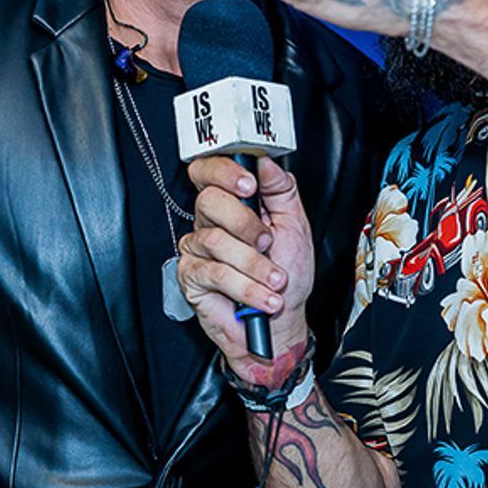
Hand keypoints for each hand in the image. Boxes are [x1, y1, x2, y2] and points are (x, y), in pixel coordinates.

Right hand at [176, 155, 314, 386]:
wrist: (280, 323)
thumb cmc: (286, 278)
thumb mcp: (295, 227)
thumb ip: (282, 191)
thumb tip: (266, 163)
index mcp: (232, 204)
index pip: (210, 172)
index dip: (223, 172)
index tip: (249, 184)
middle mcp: (210, 223)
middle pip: (209, 201)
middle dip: (246, 223)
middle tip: (268, 242)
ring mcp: (197, 250)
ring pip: (215, 240)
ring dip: (255, 265)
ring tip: (275, 281)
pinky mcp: (192, 277)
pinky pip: (216, 273)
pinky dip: (246, 287)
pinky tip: (263, 297)